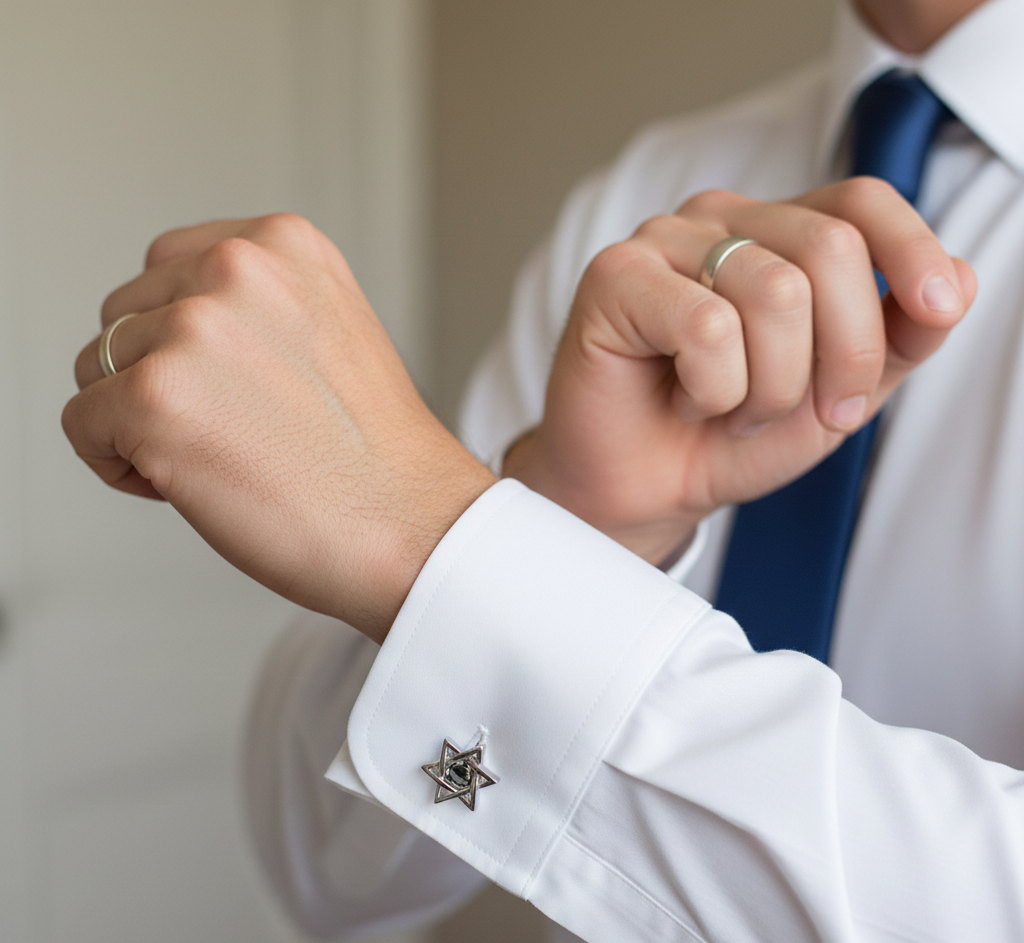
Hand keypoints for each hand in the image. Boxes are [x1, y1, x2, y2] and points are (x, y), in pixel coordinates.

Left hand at [63, 215, 495, 642]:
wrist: (413, 528)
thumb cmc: (374, 455)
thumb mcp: (328, 330)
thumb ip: (254, 304)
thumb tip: (168, 321)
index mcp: (285, 242)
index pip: (168, 268)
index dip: (184, 339)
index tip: (228, 387)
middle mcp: (237, 266)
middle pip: (125, 315)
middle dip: (158, 375)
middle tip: (232, 430)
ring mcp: (194, 327)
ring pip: (96, 368)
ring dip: (137, 419)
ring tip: (218, 455)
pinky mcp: (154, 395)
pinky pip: (82, 425)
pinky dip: (117, 464)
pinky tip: (187, 484)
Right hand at [503, 180, 976, 564]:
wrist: (646, 490)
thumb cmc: (728, 437)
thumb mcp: (837, 393)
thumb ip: (896, 338)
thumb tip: (958, 279)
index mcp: (775, 235)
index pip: (859, 202)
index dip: (911, 248)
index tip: (936, 311)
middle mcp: (720, 222)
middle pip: (829, 249)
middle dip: (842, 354)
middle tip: (815, 409)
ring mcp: (664, 241)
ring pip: (773, 292)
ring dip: (769, 386)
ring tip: (732, 408)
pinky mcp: (615, 275)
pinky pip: (706, 326)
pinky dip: (712, 389)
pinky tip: (686, 399)